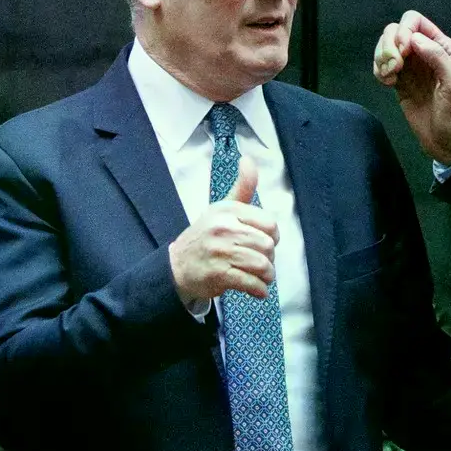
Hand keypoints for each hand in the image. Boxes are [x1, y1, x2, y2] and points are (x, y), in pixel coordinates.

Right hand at [169, 157, 278, 304]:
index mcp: (228, 211)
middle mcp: (224, 228)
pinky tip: (257, 290)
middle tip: (263, 263)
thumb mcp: (222, 208)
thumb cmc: (206, 235)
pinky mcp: (218, 274)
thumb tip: (248, 160)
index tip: (265, 242)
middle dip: (271, 258)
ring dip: (267, 276)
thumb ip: (242, 188)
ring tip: (263, 277)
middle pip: (268, 245)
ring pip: (262, 265)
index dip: (273, 237)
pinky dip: (259, 290)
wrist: (177, 265)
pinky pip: (251, 283)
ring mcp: (220, 252)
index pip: (270, 224)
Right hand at [372, 11, 450, 165]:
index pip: (415, 21)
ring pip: (385, 47)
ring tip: (390, 77)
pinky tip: (387, 83)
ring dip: (381, 58)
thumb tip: (414, 38)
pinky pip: (381, 66)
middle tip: (395, 68)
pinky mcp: (399, 82)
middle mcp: (424, 52)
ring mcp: (410, 67)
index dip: (404, 31)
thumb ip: (438, 57)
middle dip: (389, 45)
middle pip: (395, 31)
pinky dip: (379, 71)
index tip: (403, 52)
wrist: (450, 142)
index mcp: (442, 47)